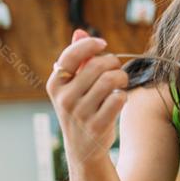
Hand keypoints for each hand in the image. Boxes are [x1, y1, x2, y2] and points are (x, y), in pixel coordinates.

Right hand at [46, 29, 128, 164]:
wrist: (84, 149)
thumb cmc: (81, 109)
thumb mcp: (73, 86)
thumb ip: (77, 59)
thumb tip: (80, 31)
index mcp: (55, 84)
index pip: (72, 55)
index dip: (90, 44)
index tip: (103, 43)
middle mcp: (64, 98)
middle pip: (98, 65)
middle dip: (113, 63)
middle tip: (116, 69)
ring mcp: (80, 113)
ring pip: (110, 80)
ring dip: (122, 78)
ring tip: (120, 83)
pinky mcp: (97, 126)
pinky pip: (119, 99)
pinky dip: (123, 96)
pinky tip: (119, 100)